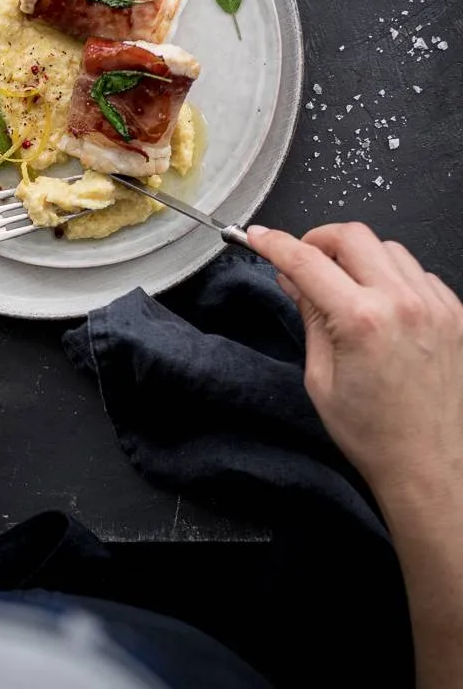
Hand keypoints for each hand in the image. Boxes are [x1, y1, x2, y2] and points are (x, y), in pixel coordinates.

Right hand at [247, 222, 462, 503]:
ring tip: (347, 288)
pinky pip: (418, 272)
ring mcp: (435, 305)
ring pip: (388, 248)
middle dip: (320, 241)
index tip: (258, 237)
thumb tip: (293, 278)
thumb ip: (309, 317)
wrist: (432, 467)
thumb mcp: (321, 378)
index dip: (274, 243)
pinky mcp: (455, 314)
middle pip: (352, 235)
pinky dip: (393, 277)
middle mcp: (402, 303)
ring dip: (359, 257)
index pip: (306, 261)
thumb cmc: (375, 435)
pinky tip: (383, 306)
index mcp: (361, 320)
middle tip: (305, 263)